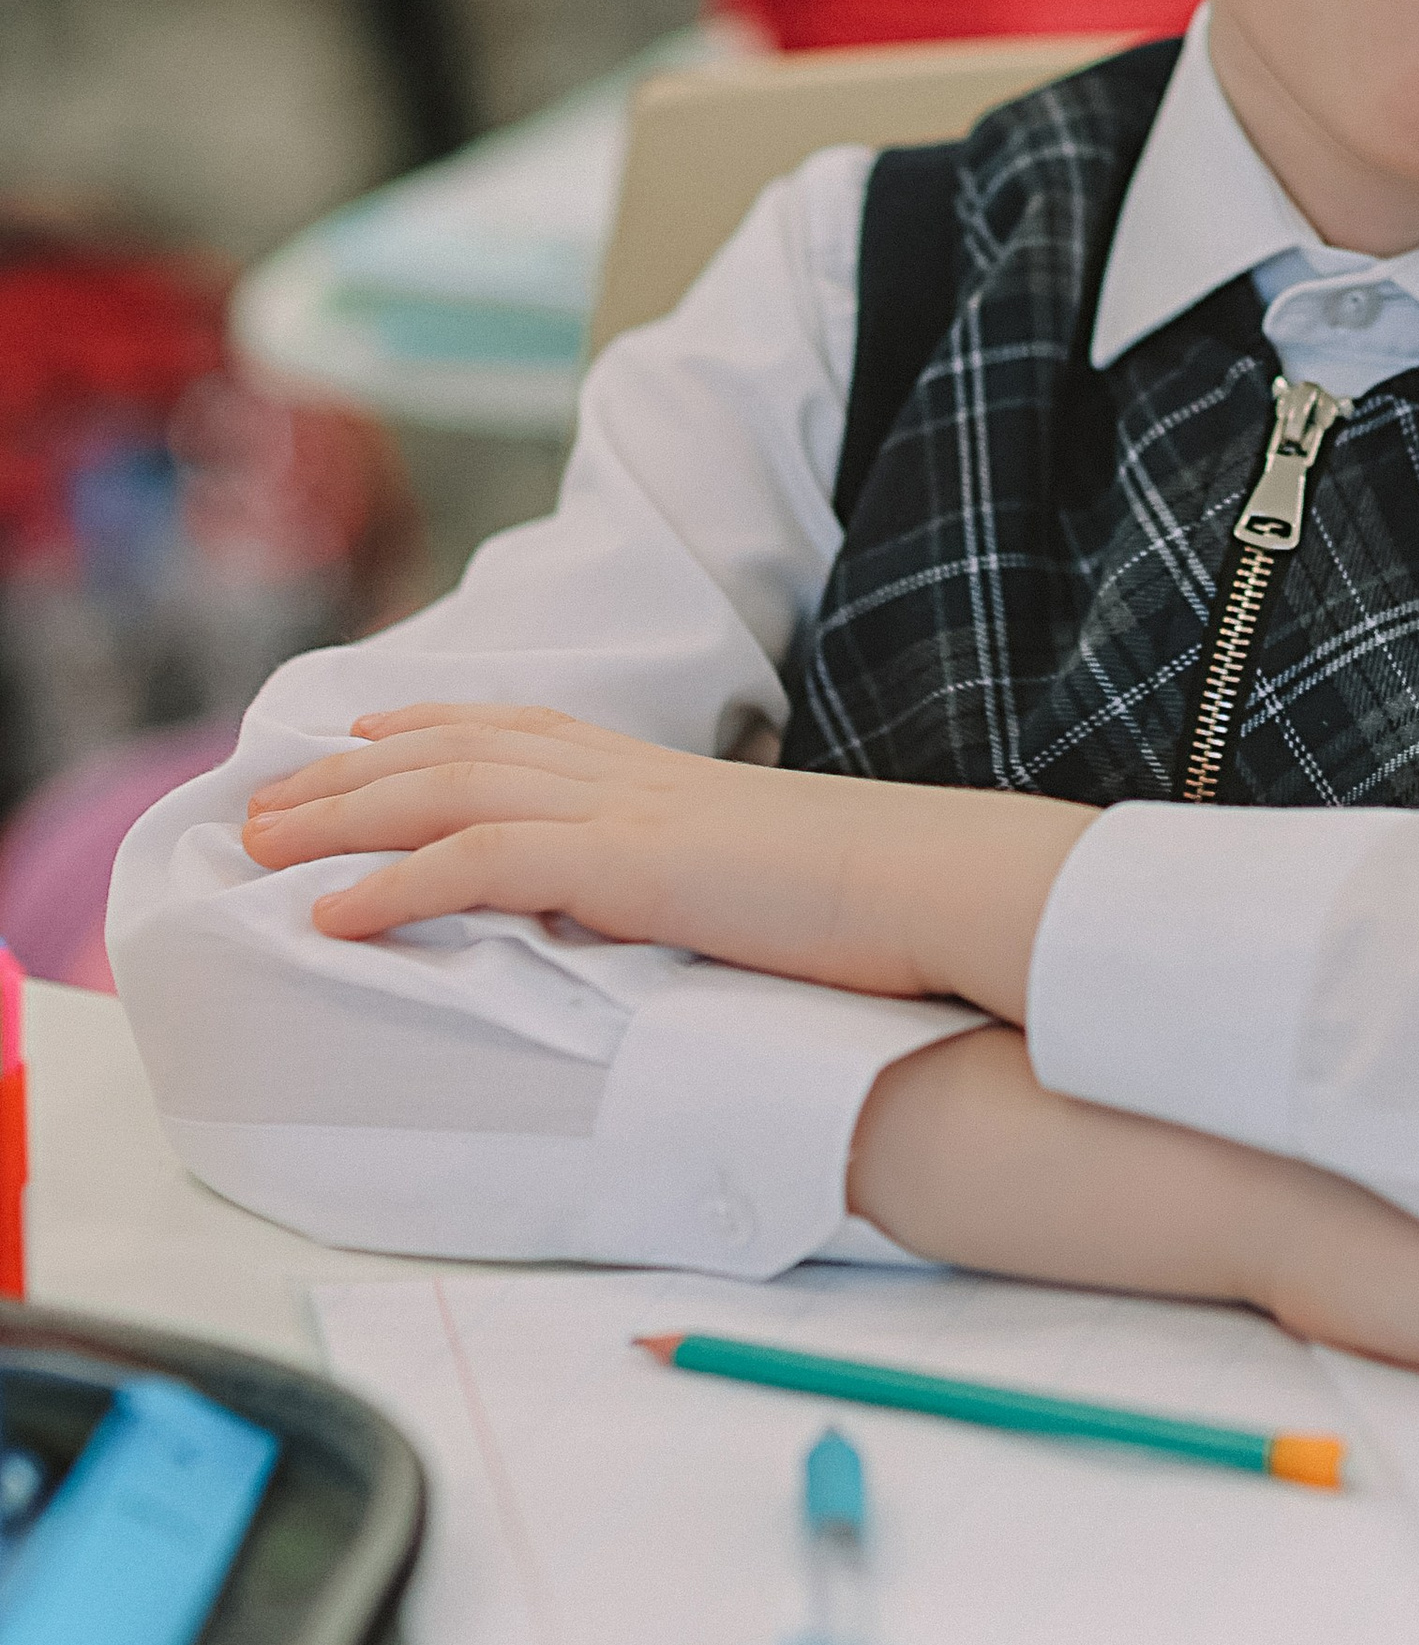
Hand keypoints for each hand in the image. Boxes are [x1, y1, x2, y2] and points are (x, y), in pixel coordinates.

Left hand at [242, 707, 1091, 1010]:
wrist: (932, 883)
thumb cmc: (875, 900)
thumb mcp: (767, 875)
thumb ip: (702, 875)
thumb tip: (677, 909)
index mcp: (661, 773)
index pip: (520, 730)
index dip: (428, 727)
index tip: (359, 735)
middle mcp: (626, 775)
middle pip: (454, 753)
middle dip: (346, 775)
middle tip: (260, 805)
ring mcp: (619, 812)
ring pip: (441, 795)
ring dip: (337, 822)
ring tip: (259, 851)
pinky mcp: (618, 864)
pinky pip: (474, 867)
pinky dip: (391, 887)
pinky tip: (331, 917)